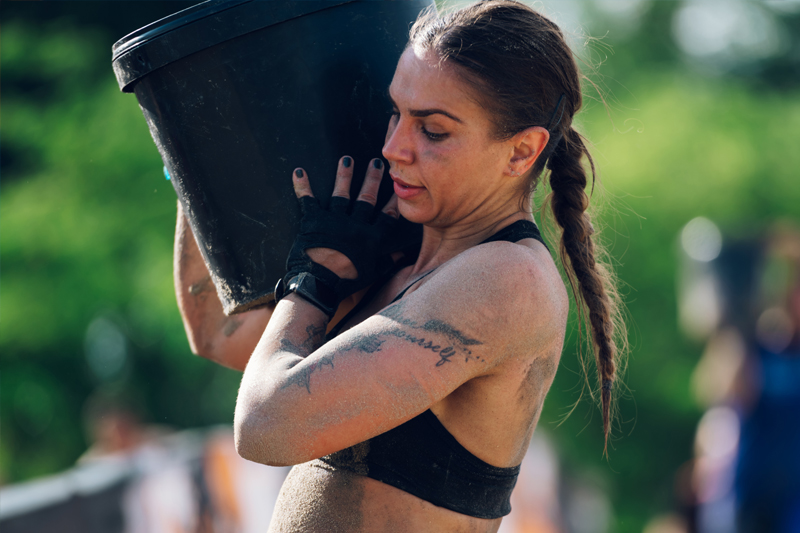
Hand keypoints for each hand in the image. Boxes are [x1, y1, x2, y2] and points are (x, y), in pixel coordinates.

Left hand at [276, 156, 399, 316]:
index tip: (397, 188)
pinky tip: (299, 171)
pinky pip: (307, 199)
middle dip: (372, 179)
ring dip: (344, 175)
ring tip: (346, 159)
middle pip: (366, 198)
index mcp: (370, 238)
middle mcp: (354, 225)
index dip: (392, 202)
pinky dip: (302, 186)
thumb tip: (401, 257)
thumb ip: (386, 263)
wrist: (319, 283)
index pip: (385, 217)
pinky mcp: (313, 220)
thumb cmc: (346, 283)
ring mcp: (334, 220)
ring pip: (341, 193)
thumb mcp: (371, 274)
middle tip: (377, 162)